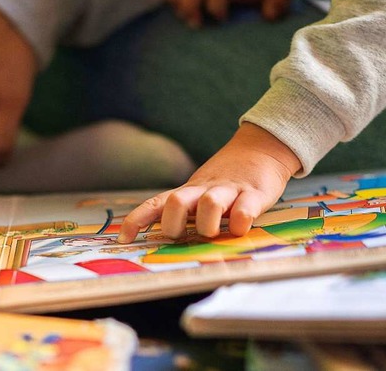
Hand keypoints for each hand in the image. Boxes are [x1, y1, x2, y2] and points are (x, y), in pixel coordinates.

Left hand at [118, 123, 301, 242]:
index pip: (156, 204)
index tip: (123, 237)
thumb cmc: (228, 177)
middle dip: (173, 224)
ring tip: (213, 232)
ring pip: (210, 203)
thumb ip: (186, 210)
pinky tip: (240, 228)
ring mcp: (230, 190)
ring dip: (207, 223)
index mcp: (189, 192)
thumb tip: (164, 237)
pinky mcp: (255, 193)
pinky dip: (240, 222)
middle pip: (177, 202)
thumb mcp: (201, 190)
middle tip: (181, 236)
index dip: (137, 219)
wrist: (262, 147)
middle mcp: (204, 190)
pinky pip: (245, 209)